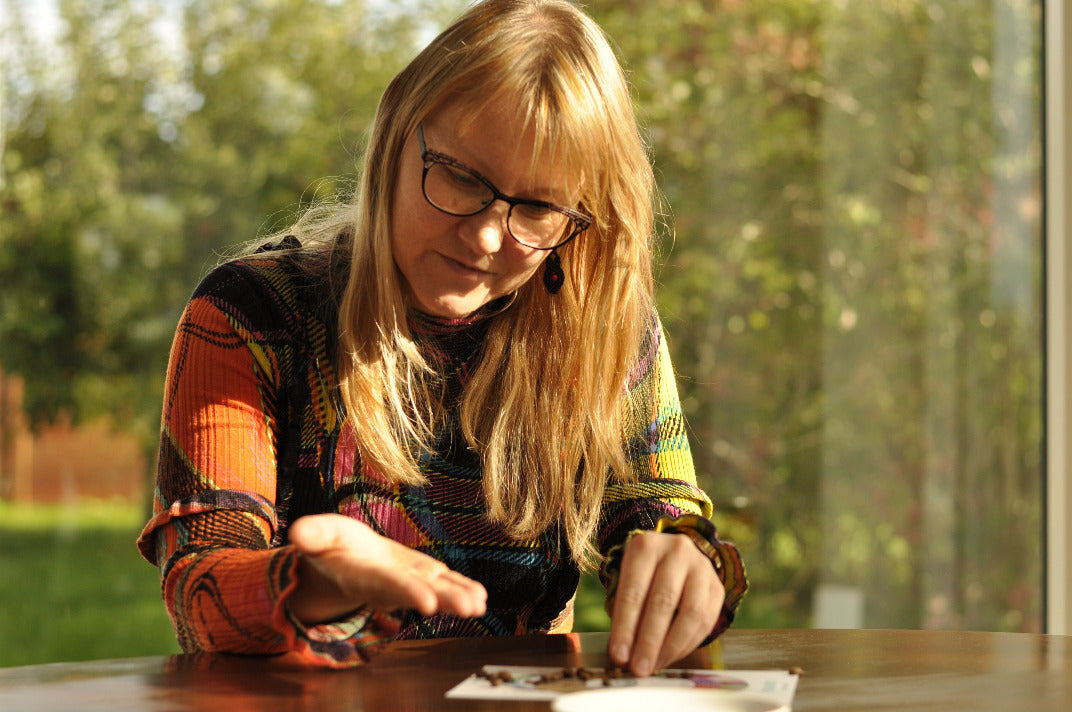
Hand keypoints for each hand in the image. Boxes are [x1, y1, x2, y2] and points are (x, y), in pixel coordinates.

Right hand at [286, 514, 487, 624]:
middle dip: (443, 600)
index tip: (427, 601)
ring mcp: (408, 580)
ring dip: (459, 597)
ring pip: (436, 590)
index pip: (386, 584)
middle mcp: (389, 583)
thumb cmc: (330, 545)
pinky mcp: (422, 575)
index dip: (406, 592)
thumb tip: (297, 532)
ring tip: (480, 604)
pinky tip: (481, 596)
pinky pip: (444, 583)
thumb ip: (312, 534)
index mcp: (363, 574)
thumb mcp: (317, 534)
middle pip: (419, 592)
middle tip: (468, 608)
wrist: (343, 559)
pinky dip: (462, 588)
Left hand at [606, 531, 723, 676]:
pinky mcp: (717, 586)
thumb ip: (625, 612)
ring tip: (655, 664)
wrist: (674, 555)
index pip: (633, 592)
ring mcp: (701, 567)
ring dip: (672, 646)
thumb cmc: (643, 574)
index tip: (619, 655)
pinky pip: (706, 620)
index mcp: (646, 546)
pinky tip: (672, 655)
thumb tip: (623, 654)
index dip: (625, 627)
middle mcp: (676, 551)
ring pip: (690, 613)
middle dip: (649, 641)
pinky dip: (688, 643)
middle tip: (638, 667)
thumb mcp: (627, 580)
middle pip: (663, 602)